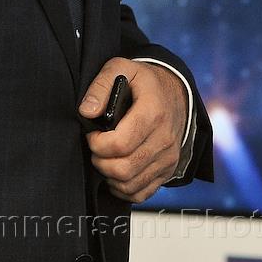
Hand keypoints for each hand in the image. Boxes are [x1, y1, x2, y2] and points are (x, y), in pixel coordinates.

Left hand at [79, 59, 186, 203]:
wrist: (175, 93)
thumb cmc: (144, 82)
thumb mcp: (121, 68)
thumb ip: (100, 85)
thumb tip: (86, 111)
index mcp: (153, 112)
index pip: (120, 143)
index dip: (97, 143)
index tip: (92, 134)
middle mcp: (164, 139)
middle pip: (124, 168)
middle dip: (100, 161)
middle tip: (95, 148)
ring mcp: (168, 158)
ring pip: (131, 184)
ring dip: (109, 176)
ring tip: (104, 158)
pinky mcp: (168, 171)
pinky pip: (142, 193)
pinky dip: (123, 189)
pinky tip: (115, 173)